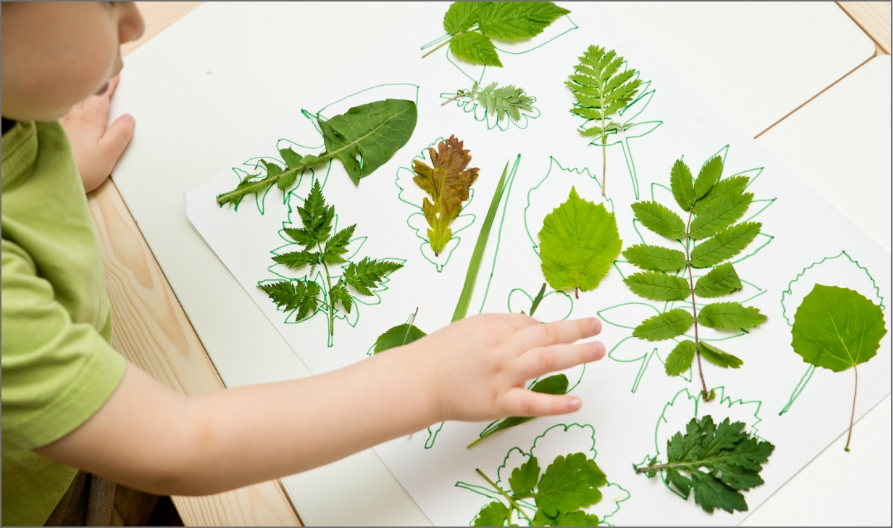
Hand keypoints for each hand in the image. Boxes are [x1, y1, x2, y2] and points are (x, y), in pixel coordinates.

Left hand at [60, 75, 134, 192]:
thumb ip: (120, 135)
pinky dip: (65, 102)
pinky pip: (59, 109)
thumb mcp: (108, 155)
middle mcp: (72, 116)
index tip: (115, 73)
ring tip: (85, 85)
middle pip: (84, 92)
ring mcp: (59, 122)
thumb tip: (129, 119)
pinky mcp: (50, 130)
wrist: (49, 179)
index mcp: (89, 120)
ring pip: (70, 98)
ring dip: (78, 90)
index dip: (109, 83)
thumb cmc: (80, 169)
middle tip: (100, 74)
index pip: (101, 95)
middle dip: (93, 82)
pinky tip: (66, 105)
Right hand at [405, 313, 604, 422]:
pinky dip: (555, 403)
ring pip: (546, 360)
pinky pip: (531, 403)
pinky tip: (577, 402)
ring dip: (577, 354)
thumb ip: (501, 327)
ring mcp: (502, 375)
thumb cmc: (440, 354)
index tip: (557, 334)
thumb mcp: (470, 328)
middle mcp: (502, 347)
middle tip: (598, 327)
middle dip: (576, 330)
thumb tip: (530, 327)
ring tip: (599, 349)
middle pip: (547, 335)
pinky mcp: (499, 403)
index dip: (548, 328)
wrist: (416, 381)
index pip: (532, 323)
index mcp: (494, 326)